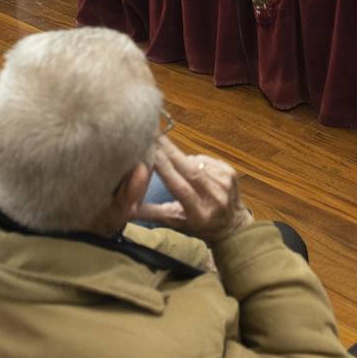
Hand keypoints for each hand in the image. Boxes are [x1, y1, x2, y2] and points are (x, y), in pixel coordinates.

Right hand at [135, 137, 251, 241]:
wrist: (232, 226)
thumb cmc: (198, 226)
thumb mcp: (174, 223)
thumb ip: (150, 213)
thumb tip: (124, 207)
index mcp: (199, 213)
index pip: (180, 186)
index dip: (164, 167)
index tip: (150, 150)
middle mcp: (214, 197)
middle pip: (189, 169)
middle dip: (169, 149)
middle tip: (153, 131)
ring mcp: (225, 183)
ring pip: (195, 162)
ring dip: (179, 156)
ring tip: (166, 152)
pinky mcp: (230, 172)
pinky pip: (204, 159)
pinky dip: (193, 160)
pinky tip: (189, 165)